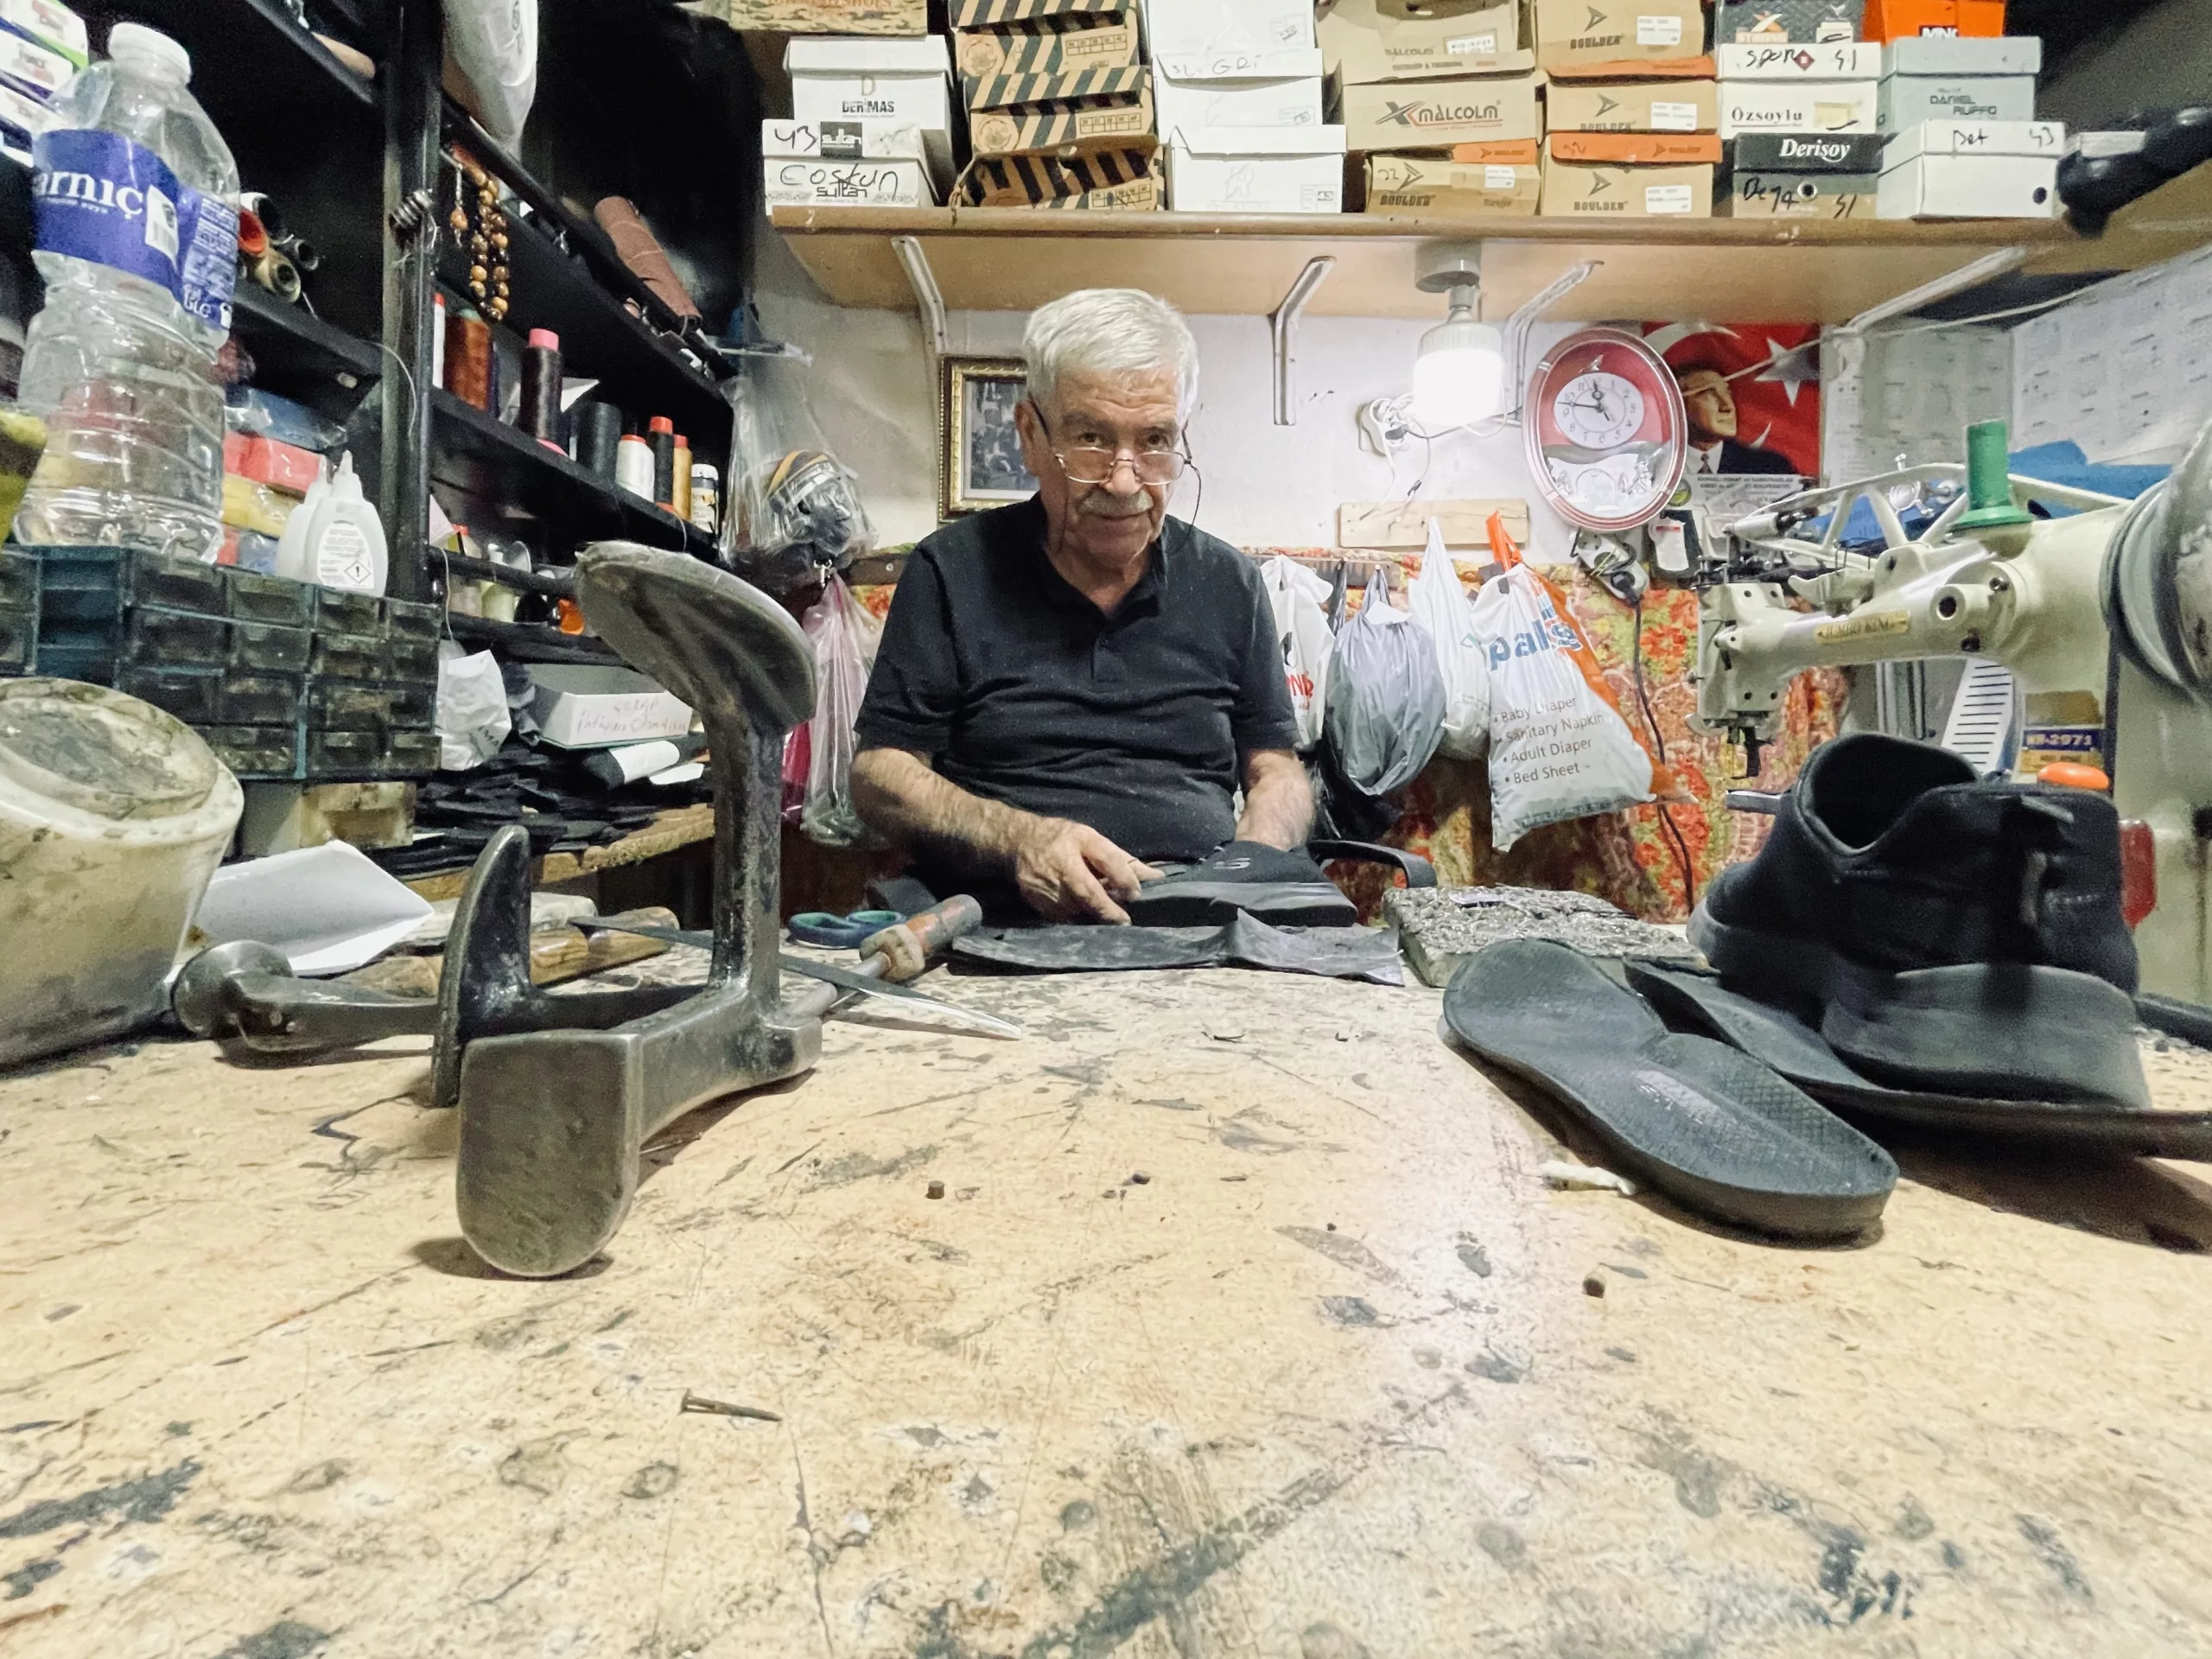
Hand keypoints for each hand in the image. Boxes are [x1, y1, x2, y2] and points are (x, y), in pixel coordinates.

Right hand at [1012, 819, 1159, 923]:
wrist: (1018, 844)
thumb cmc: (1061, 839)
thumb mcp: (1091, 838)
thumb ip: (1120, 858)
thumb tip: (1156, 877)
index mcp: (1076, 843)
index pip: (1106, 860)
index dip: (1123, 879)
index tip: (1136, 894)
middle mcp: (1058, 865)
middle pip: (1088, 894)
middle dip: (1108, 910)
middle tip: (1123, 921)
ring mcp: (1044, 887)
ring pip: (1077, 909)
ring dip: (1093, 915)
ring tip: (1103, 914)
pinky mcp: (1037, 903)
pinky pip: (1064, 917)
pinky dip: (1076, 917)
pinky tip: (1081, 912)